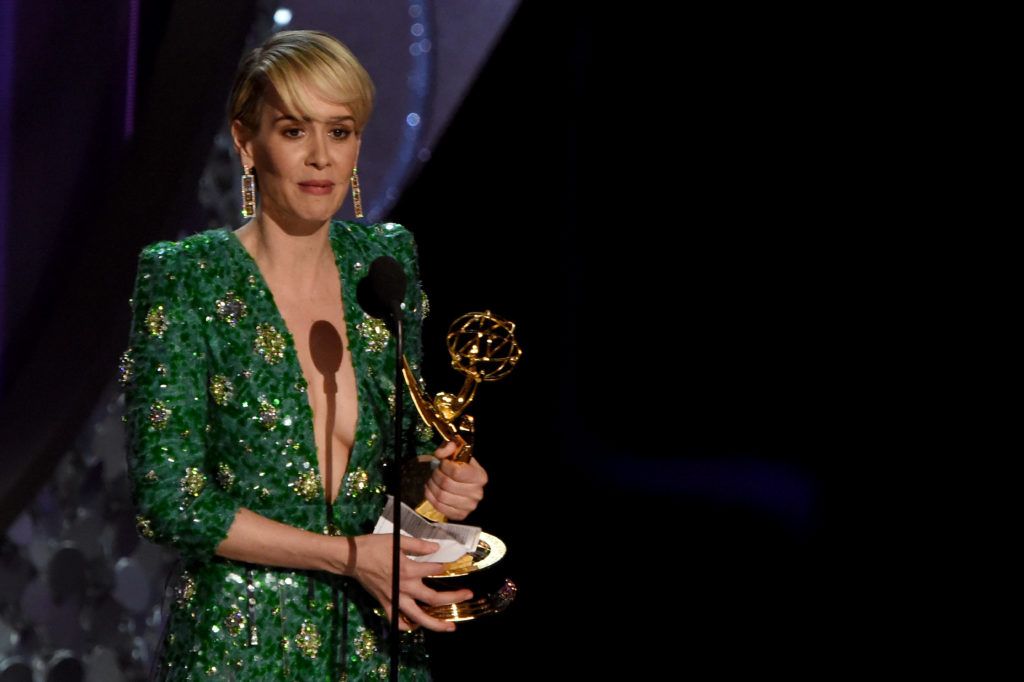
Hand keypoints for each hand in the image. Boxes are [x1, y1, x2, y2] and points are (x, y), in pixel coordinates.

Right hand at [344, 534, 471, 632]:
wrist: (350, 558)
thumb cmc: (373, 546)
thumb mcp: (397, 540)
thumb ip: (418, 545)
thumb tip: (436, 549)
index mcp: (408, 569)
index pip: (435, 569)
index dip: (446, 566)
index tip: (455, 562)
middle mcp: (404, 587)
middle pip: (434, 598)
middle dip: (454, 598)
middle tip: (469, 595)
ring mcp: (395, 599)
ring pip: (418, 617)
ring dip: (436, 624)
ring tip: (450, 627)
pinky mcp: (385, 604)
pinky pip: (398, 621)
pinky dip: (408, 626)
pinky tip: (416, 625)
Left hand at [424, 441, 487, 520]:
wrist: (464, 483)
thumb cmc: (461, 468)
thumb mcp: (458, 453)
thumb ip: (449, 447)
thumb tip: (440, 453)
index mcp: (480, 476)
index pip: (457, 472)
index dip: (444, 466)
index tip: (443, 463)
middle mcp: (477, 493)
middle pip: (447, 484)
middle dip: (436, 475)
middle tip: (435, 471)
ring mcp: (469, 506)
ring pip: (441, 496)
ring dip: (432, 486)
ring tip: (432, 480)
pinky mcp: (460, 515)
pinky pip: (439, 507)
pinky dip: (430, 497)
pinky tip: (430, 490)